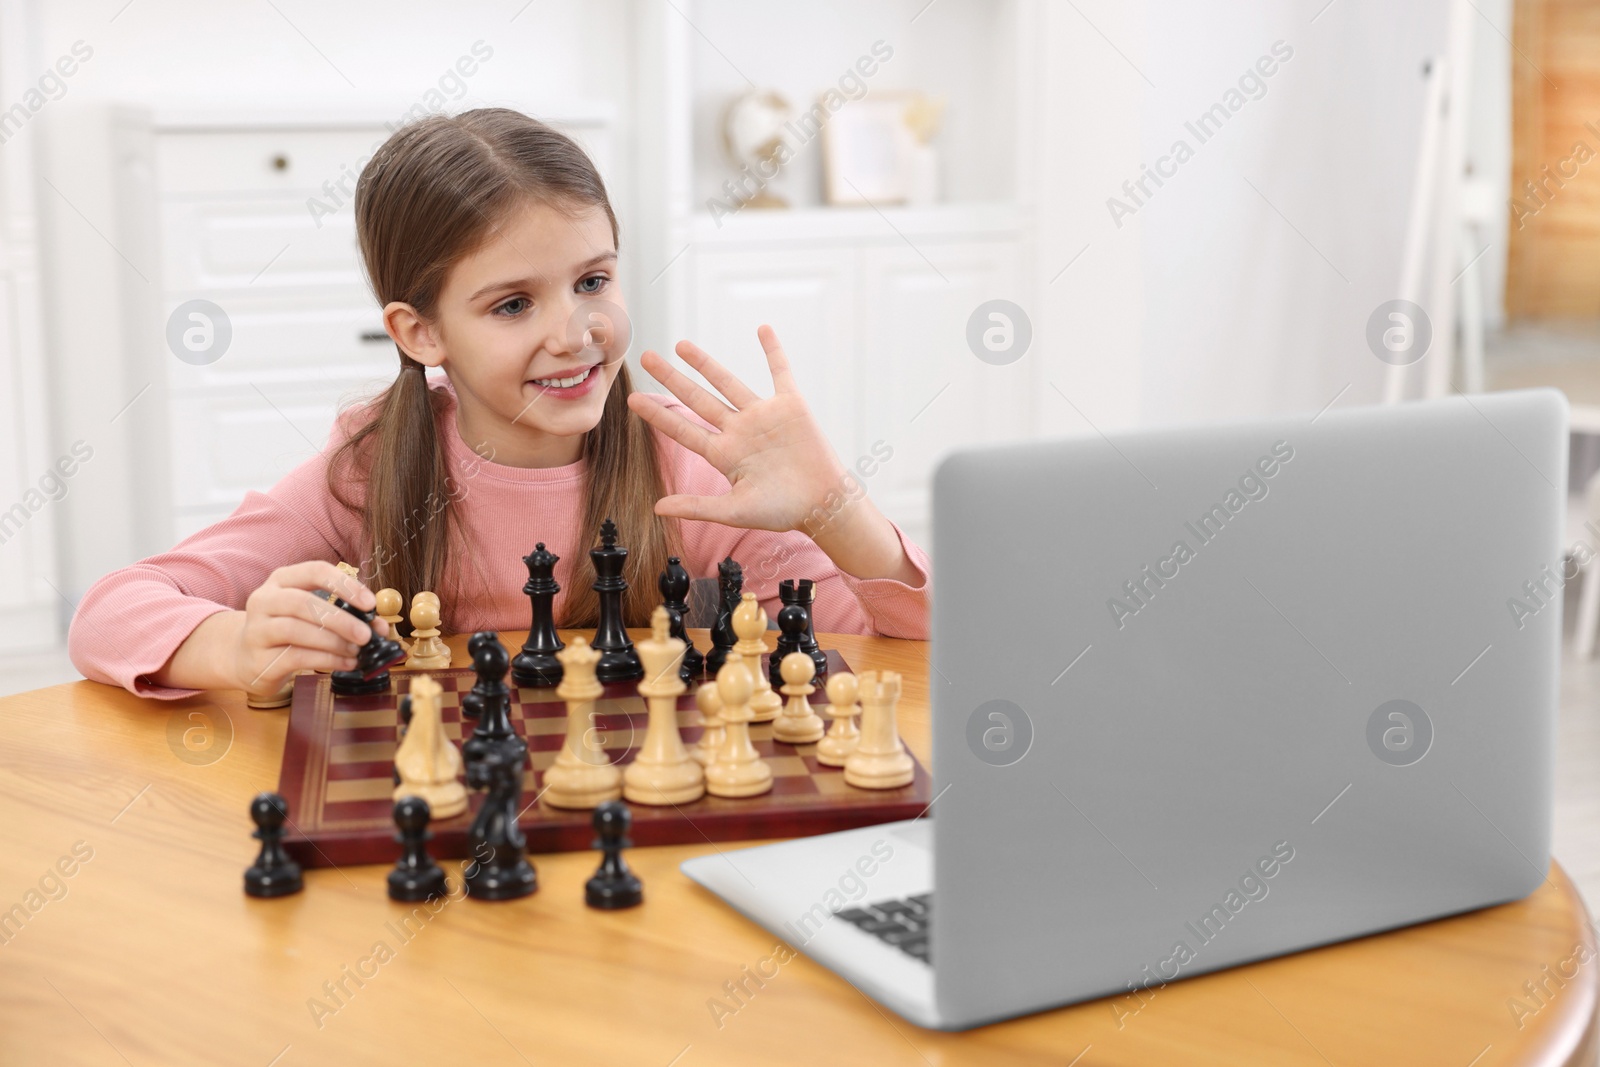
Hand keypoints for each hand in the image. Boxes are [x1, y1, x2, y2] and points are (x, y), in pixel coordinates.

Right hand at [228, 562, 387, 693]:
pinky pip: (296, 656)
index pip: (314, 571)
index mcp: (281, 580)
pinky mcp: (258, 658)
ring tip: (356, 651)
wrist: (245, 657)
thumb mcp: (312, 614)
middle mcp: (264, 600)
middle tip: (366, 635)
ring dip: (334, 642)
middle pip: (303, 603)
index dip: (345, 585)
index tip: (370, 604)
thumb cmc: (288, 630)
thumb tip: (380, 627)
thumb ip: (345, 614)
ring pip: (297, 630)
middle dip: (341, 619)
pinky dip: (327, 661)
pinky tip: (346, 663)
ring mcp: (257, 629)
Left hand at [627, 325, 849, 532]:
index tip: (633, 400)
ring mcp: (763, 416)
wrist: (824, 504)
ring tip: (682, 345)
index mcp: (724, 454)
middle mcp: (739, 431)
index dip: (658, 415)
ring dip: (706, 363)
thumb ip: (697, 507)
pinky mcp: (790, 406)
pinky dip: (773, 351)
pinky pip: (780, 372)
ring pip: (728, 382)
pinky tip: (762, 329)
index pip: (683, 430)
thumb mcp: (735, 511)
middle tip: (647, 358)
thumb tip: (656, 509)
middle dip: (672, 379)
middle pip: (698, 399)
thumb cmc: (782, 511)